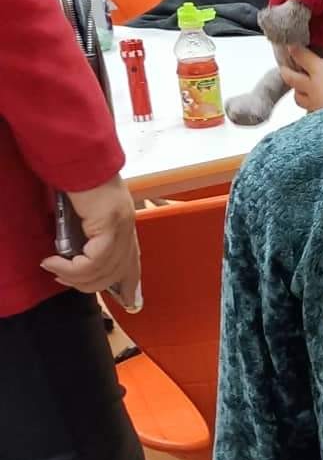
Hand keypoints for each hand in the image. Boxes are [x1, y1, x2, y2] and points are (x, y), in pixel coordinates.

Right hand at [41, 175, 141, 310]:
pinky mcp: (110, 226)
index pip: (133, 262)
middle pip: (116, 273)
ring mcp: (122, 227)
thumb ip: (88, 232)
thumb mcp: (85, 212)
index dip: (131, 284)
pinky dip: (72, 267)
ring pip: (103, 270)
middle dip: (88, 284)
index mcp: (126, 225)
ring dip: (73, 275)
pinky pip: (94, 260)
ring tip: (53, 268)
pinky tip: (54, 262)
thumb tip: (74, 255)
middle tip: (61, 277)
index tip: (126, 301)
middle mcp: (128, 228)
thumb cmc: (77, 179)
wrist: (78, 157)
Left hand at [279, 47, 322, 111]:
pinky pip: (310, 113)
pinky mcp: (319, 120)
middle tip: (286, 67)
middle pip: (290, 77)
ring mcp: (315, 105)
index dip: (295, 50)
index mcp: (322, 72)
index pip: (301, 56)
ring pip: (297, 97)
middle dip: (286, 71)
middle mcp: (314, 88)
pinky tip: (321, 107)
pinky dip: (313, 109)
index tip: (292, 46)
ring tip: (304, 90)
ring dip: (299, 92)